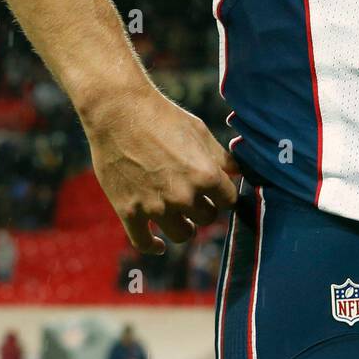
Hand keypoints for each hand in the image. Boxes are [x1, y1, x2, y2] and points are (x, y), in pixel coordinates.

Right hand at [82, 84, 239, 253]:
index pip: (229, 201)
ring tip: (181, 218)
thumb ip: (222, 157)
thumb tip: (240, 172)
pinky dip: (153, 246)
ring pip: (182, 235)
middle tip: (196, 198)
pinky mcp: (129, 212)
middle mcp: (184, 195)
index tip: (217, 192)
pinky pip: (144, 243)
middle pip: (207, 218)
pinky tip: (159, 245)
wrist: (119, 112)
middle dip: (204, 208)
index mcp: (207, 175)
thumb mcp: (200, 132)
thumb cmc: (163, 117)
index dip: (224, 195)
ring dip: (184, 227)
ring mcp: (156, 207)